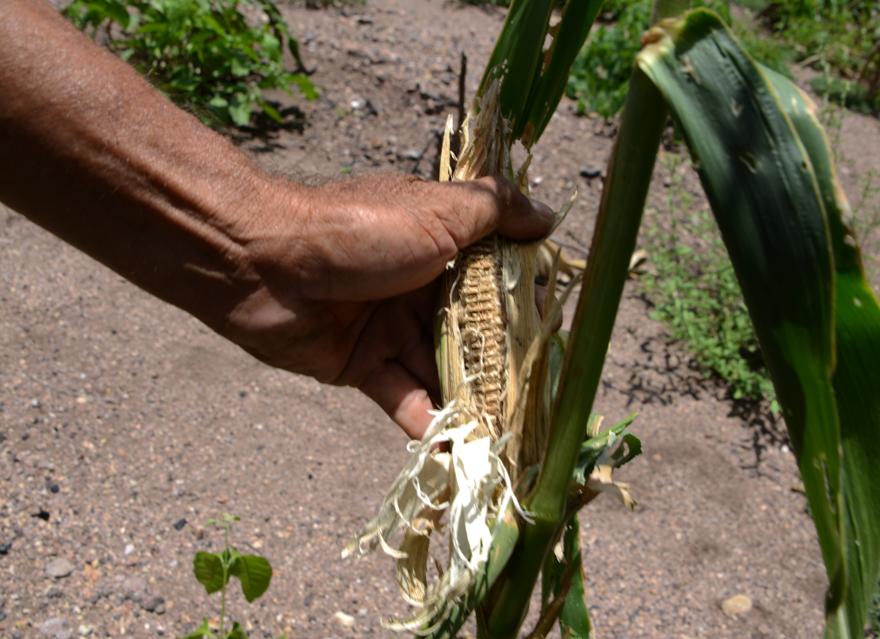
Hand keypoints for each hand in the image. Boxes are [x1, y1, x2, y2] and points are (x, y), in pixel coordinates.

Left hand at [224, 173, 554, 438]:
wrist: (260, 262)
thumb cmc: (358, 229)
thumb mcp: (437, 209)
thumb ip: (496, 211)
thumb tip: (550, 217)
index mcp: (441, 245)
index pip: (496, 278)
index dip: (526, 304)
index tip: (559, 335)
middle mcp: (419, 288)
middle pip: (472, 333)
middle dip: (503, 365)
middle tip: (541, 402)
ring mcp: (390, 329)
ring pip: (442, 371)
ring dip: (472, 403)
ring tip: (510, 439)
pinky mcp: (362, 366)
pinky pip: (403, 398)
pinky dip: (428, 424)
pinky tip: (458, 454)